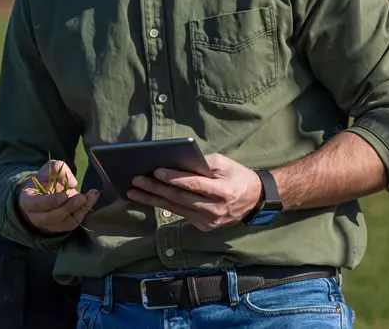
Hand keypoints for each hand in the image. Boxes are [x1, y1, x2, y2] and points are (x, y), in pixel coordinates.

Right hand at [18, 159, 99, 233]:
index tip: (64, 195)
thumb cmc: (46, 179)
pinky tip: (91, 198)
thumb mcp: (48, 168)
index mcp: (28, 201)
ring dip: (78, 209)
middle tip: (81, 197)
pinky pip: (74, 221)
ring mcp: (50, 224)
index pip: (37, 205)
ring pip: (64, 221)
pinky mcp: (63, 226)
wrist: (49, 191)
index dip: (50, 202)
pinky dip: (84, 210)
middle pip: (52, 216)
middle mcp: (37, 217)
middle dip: (68, 207)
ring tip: (88, 196)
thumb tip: (72, 183)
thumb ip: (57, 169)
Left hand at [127, 154, 262, 231]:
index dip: (174, 178)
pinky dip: (162, 205)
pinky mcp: (204, 226)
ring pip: (175, 208)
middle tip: (136, 179)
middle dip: (155, 188)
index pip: (194, 184)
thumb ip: (201, 162)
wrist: (255, 200)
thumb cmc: (237, 176)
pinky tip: (147, 198)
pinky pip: (180, 214)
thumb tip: (174, 162)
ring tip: (133, 191)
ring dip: (152, 199)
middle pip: (180, 197)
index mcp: (224, 191)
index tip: (156, 171)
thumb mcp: (224, 163)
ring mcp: (209, 221)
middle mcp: (216, 209)